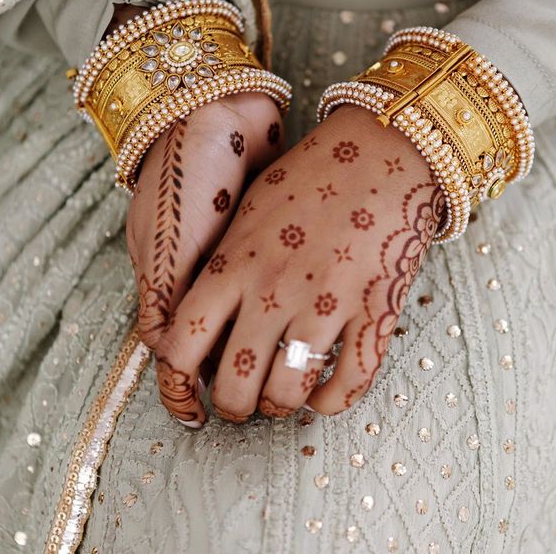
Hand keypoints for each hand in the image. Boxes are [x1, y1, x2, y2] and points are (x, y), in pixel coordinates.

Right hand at [125, 86, 284, 427]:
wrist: (221, 110)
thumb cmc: (186, 178)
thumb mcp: (167, 245)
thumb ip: (166, 303)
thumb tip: (172, 360)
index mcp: (178, 281)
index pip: (181, 352)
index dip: (187, 389)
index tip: (202, 419)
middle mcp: (212, 275)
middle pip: (225, 344)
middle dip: (239, 378)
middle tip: (264, 400)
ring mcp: (245, 257)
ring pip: (261, 322)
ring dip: (276, 350)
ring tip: (300, 371)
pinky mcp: (276, 238)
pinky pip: (289, 287)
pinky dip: (301, 312)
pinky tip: (322, 327)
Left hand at [154, 104, 444, 424]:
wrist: (378, 148)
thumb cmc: (309, 176)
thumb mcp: (247, 211)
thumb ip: (223, 266)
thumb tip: (206, 317)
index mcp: (232, 264)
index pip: (181, 347)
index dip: (177, 387)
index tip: (189, 395)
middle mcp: (272, 290)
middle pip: (233, 385)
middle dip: (234, 407)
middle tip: (243, 401)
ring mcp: (325, 300)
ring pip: (287, 393)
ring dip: (280, 406)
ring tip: (282, 397)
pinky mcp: (375, 306)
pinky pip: (349, 380)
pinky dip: (332, 401)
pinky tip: (324, 394)